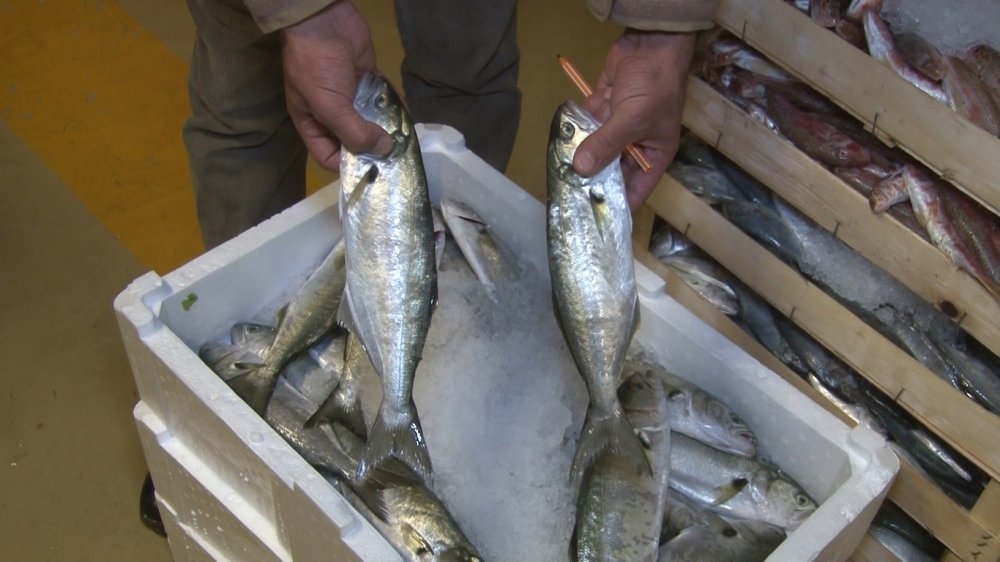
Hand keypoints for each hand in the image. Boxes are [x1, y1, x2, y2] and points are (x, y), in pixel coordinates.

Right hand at [281, 0, 392, 170]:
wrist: (324, 22)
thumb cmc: (316, 67)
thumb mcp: (329, 106)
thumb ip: (354, 133)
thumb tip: (384, 150)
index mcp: (312, 124)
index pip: (329, 157)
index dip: (348, 168)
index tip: (373, 173)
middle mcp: (332, 114)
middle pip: (353, 142)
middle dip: (372, 151)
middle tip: (396, 160)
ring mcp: (351, 97)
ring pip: (371, 122)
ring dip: (386, 131)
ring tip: (405, 143)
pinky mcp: (368, 81)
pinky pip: (384, 100)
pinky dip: (395, 108)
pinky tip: (408, 119)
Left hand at [574, 30, 695, 209]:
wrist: (650, 44)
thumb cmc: (655, 86)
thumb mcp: (633, 119)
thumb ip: (606, 144)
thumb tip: (580, 169)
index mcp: (654, 154)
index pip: (638, 189)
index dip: (620, 204)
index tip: (598, 219)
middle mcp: (636, 145)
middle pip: (613, 170)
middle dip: (594, 180)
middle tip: (570, 197)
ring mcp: (619, 127)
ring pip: (597, 148)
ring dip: (581, 157)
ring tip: (559, 175)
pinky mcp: (604, 110)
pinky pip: (588, 127)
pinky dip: (575, 132)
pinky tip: (558, 145)